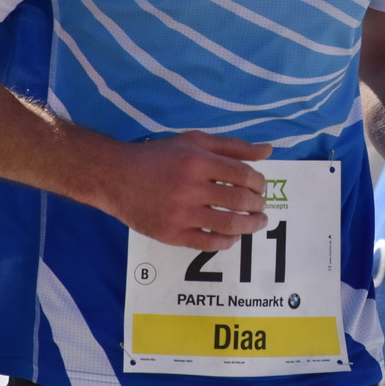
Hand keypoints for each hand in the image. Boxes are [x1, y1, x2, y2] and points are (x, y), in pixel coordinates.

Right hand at [96, 131, 272, 250]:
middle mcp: (190, 187)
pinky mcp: (171, 234)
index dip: (260, 183)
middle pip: (240, 201)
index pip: (244, 175)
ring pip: (229, 225)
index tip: (261, 187)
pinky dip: (227, 242)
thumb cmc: (158, 156)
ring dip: (250, 226)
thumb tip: (268, 151)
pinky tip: (233, 236)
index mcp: (197, 161)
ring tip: (257, 222)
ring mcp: (180, 214)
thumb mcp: (194, 141)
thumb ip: (232, 147)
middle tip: (261, 206)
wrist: (115, 176)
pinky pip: (208, 244)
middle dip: (259, 205)